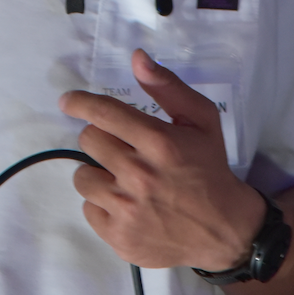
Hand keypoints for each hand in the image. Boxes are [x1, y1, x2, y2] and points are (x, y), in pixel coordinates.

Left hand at [58, 49, 265, 269]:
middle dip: (102, 140)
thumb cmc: (209, 168)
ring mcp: (128, 210)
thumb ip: (167, 87)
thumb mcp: (201, 121)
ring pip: (82, 176)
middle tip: (123, 150)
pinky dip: (103, 205)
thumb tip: (137, 57)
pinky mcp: (119, 237)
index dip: (80, 102)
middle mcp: (140, 175)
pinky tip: (127, 206)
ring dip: (98, 173)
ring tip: (123, 180)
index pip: (104, 113)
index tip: (68, 101)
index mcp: (159, 143)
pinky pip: (88, 208)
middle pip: (89, 140)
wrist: (225, 232)